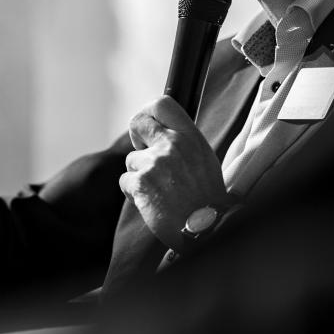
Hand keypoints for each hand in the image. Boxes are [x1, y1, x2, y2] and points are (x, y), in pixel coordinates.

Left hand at [119, 96, 227, 249]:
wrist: (207, 229)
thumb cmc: (207, 199)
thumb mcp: (204, 161)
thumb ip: (183, 144)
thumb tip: (160, 134)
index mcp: (190, 137)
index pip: (162, 103)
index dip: (148, 112)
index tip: (147, 127)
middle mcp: (172, 144)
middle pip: (137, 122)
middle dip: (136, 137)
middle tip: (144, 155)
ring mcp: (154, 162)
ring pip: (132, 160)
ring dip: (140, 175)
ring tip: (160, 192)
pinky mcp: (140, 183)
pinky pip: (126, 182)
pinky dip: (134, 194)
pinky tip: (153, 204)